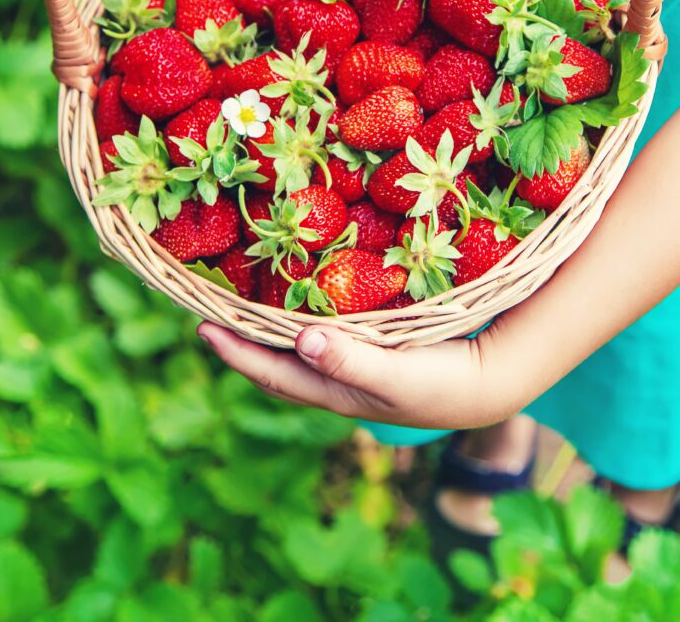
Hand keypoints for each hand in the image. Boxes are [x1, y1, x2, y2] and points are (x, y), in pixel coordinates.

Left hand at [197, 321, 513, 429]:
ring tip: (244, 300)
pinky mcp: (373, 348)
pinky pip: (324, 333)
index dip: (235, 352)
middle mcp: (336, 379)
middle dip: (242, 339)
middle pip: (276, 362)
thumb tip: (300, 340)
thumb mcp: (396, 373)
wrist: (486, 384)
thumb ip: (351, 359)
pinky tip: (302, 297)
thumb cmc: (440, 383)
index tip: (201, 326)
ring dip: (268, 328)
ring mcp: (353, 365)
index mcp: (333, 390)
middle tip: (211, 307)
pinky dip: (302, 318)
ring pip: (297, 348)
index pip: (272, 373)